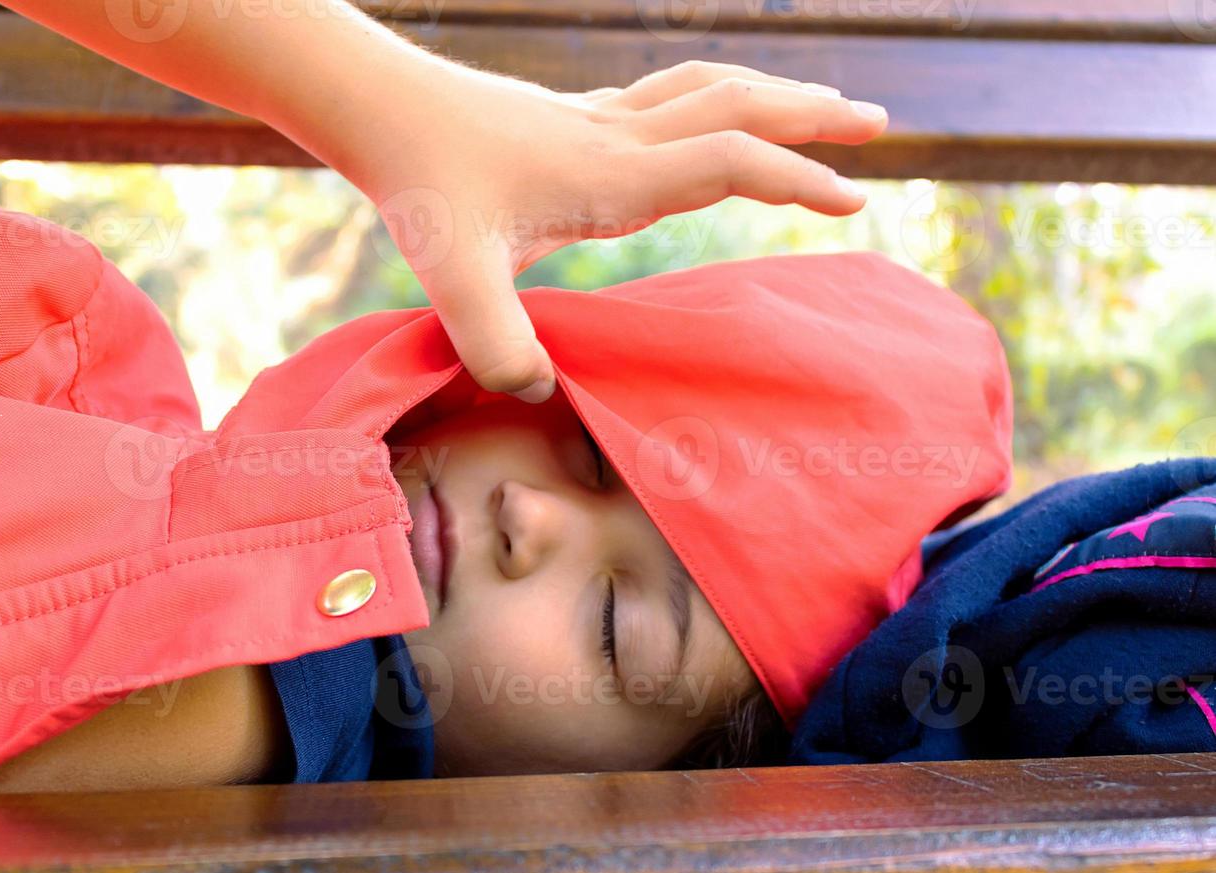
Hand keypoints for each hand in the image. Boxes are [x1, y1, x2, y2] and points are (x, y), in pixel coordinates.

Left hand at [350, 59, 888, 401]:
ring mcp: (599, 121)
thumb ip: (498, 345)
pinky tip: (714, 116)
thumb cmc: (421, 186)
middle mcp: (619, 138)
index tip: (854, 201)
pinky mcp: (577, 120)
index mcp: (612, 176)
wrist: (382, 108)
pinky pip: (668, 98)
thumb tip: (543, 393)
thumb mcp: (453, 278)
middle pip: (737, 107)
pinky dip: (715, 99)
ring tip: (822, 103)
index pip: (729, 162)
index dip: (796, 178)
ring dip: (772, 94)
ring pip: (707, 91)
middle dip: (811, 116)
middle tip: (877, 125)